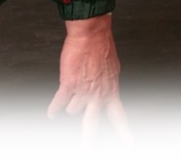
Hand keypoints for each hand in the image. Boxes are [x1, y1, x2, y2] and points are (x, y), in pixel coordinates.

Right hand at [47, 14, 131, 145]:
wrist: (91, 32)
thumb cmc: (101, 45)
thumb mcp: (112, 68)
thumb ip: (107, 83)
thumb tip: (105, 89)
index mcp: (111, 89)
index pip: (119, 116)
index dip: (124, 133)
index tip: (128, 145)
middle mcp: (98, 93)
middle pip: (92, 123)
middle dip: (89, 140)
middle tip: (88, 150)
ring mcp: (83, 90)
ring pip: (73, 109)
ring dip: (71, 102)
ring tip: (73, 92)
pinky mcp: (69, 84)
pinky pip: (59, 102)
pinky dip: (54, 108)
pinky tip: (52, 113)